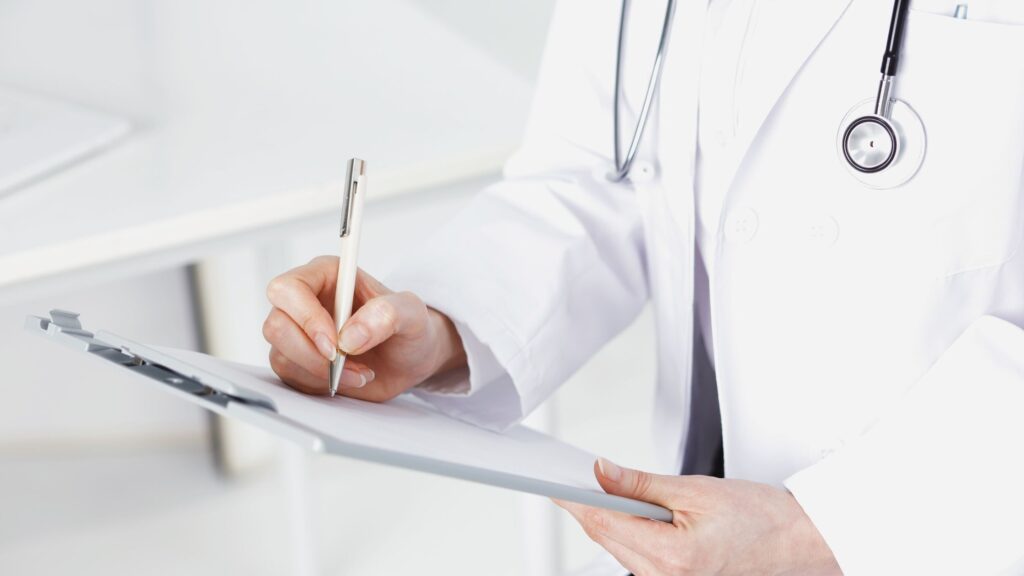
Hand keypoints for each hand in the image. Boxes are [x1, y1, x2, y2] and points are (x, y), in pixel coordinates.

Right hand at [262, 256, 465, 400]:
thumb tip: (350, 336)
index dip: (305, 318)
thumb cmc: (409, 327)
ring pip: (280, 355)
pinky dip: (320, 385)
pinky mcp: (298, 361)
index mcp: (326, 275)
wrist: (411, 359)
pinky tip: (348, 379)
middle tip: (344, 362)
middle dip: (311, 352)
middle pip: (276, 325)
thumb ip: (387, 314)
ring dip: (321, 372)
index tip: (335, 344)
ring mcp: (298, 333)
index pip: (289, 289)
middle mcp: (305, 301)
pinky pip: (291, 377)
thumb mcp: (412, 313)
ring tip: (359, 371)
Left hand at [555, 459, 839, 575]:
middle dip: (588, 506)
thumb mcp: (697, 490)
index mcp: (671, 557)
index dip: (573, 498)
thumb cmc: (763, 519)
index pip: (602, 523)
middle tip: (575, 475)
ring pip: (619, 551)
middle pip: (606, 538)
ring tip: (605, 490)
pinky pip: (637, 560)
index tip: (553, 482)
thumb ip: (641, 484)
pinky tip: (629, 516)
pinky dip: (628, 535)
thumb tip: (602, 472)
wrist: (803, 544)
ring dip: (608, 521)